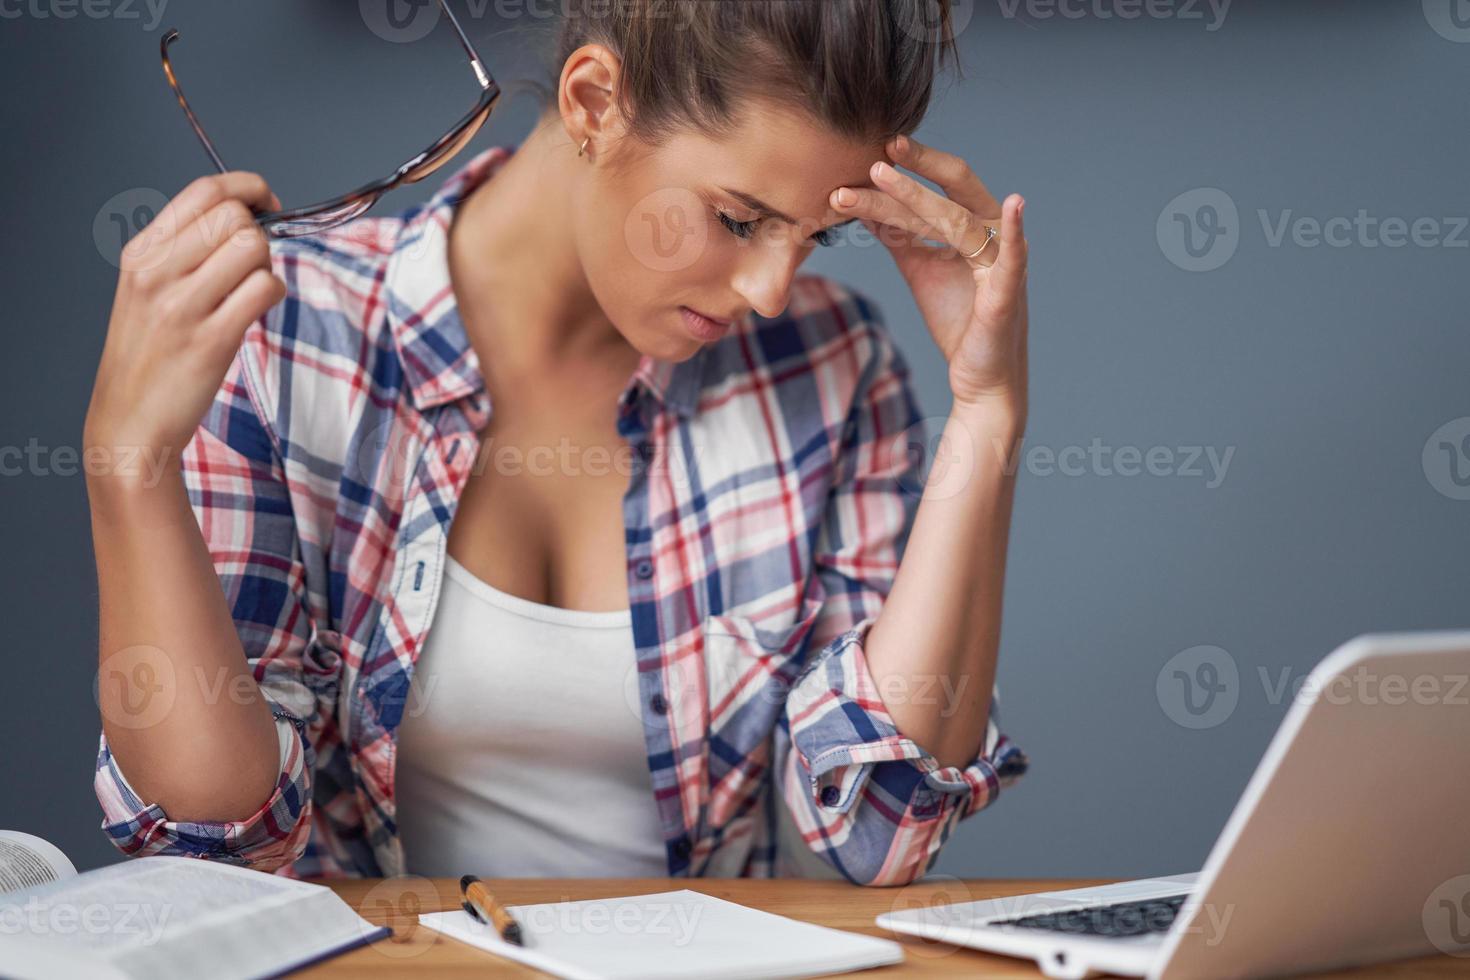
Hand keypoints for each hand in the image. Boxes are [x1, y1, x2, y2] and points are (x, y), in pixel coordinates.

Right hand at [85, 173, 285, 479]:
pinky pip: (265, 289)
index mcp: (142, 253)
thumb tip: (245, 219)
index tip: (267, 204)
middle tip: (253, 266)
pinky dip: (274, 295)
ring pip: (254, 248)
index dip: (248, 187)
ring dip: (267, 267)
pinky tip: (257, 311)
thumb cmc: (150, 356)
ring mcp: (183, 305)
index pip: (203, 191)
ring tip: (250, 293)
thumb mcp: (148, 291)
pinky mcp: (212, 339)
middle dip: (260, 235)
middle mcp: (158, 272)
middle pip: (236, 217)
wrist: (131, 422)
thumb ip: (185, 251)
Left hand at [829, 135, 1028, 417]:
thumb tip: (866, 201)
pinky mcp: (1008, 292)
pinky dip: (1016, 231)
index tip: (876, 148)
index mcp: (974, 224)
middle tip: (879, 150)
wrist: (978, 376)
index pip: (943, 183)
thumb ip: (899, 234)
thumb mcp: (919, 267)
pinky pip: (1014, 258)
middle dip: (917, 166)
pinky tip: (1016, 204)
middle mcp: (993, 233)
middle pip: (956, 186)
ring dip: (918, 197)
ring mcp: (1003, 260)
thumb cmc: (956, 319)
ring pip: (958, 221)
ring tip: (882, 175)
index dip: (913, 165)